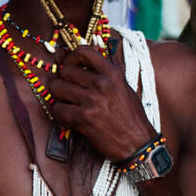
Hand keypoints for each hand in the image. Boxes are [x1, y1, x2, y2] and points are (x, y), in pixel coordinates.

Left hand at [50, 44, 157, 163]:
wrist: (137, 143)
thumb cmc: (131, 117)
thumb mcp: (125, 88)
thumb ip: (108, 74)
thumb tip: (89, 63)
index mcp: (113, 74)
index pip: (84, 52)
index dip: (70, 57)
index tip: (68, 65)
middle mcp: (102, 84)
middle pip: (65, 71)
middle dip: (62, 80)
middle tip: (65, 90)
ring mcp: (92, 100)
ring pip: (57, 89)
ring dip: (58, 97)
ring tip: (66, 104)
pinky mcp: (84, 118)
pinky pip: (58, 110)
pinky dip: (60, 114)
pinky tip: (69, 118)